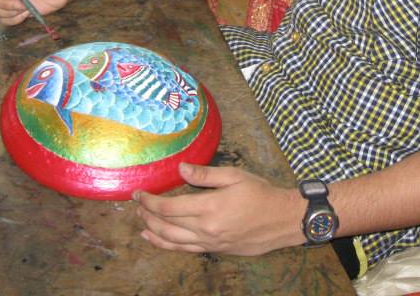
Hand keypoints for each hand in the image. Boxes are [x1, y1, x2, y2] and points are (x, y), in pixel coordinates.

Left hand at [134, 163, 302, 255]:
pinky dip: (166, 245)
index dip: (149, 201)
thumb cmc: (261, 194)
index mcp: (209, 207)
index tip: (138, 193)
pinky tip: (157, 240)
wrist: (283, 220)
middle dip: (147, 214)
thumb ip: (206, 175)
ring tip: (141, 222)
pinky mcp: (216, 250)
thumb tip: (181, 169)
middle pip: (166, 225)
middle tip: (137, 204)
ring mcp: (210, 242)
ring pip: (172, 240)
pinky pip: (185, 249)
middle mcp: (205, 229)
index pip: (169, 207)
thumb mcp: (235, 176)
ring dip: (153, 231)